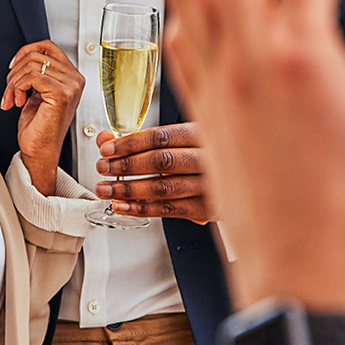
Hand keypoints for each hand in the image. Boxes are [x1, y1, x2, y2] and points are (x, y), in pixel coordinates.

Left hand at [3, 40, 83, 194]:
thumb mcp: (38, 92)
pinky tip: (18, 102)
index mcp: (72, 77)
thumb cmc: (38, 127)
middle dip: (14, 72)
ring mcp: (71, 86)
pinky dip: (17, 88)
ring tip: (12, 98)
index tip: (13, 67)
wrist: (39, 152)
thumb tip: (23, 56)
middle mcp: (75, 80)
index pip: (48, 46)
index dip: (25, 52)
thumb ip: (38, 72)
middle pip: (36, 54)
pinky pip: (31, 77)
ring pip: (31, 65)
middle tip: (10, 91)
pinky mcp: (61, 94)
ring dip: (13, 83)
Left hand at [95, 123, 211, 222]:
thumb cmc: (203, 156)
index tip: (107, 149)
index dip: (130, 143)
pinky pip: (169, 209)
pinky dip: (141, 208)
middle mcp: (206, 158)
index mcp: (199, 134)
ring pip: (163, 188)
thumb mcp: (177, 140)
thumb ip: (140, 140)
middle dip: (126, 166)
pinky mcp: (206, 209)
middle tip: (103, 168)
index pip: (160, 137)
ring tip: (106, 189)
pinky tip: (122, 205)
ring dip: (129, 189)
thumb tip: (105, 139)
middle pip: (161, 162)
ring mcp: (208, 185)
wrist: (241, 179)